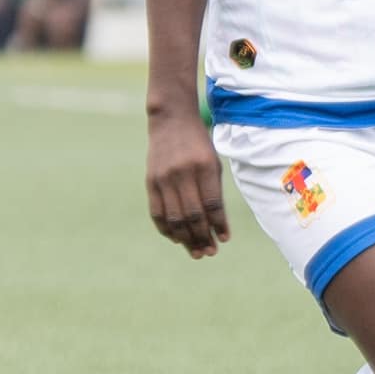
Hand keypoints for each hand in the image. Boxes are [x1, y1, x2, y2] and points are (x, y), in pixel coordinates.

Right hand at [146, 110, 231, 256]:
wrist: (171, 121)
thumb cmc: (199, 145)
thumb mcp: (213, 163)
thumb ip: (214, 191)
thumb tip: (216, 224)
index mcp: (205, 167)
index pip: (213, 204)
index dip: (219, 225)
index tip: (224, 239)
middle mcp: (183, 174)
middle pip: (193, 215)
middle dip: (202, 237)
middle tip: (210, 252)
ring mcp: (164, 179)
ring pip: (174, 218)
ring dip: (186, 239)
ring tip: (196, 251)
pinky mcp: (150, 182)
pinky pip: (157, 212)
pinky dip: (166, 229)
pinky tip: (177, 238)